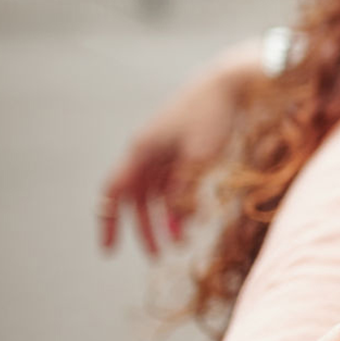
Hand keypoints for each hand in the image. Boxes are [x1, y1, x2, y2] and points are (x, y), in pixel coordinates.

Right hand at [100, 39, 263, 256]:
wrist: (231, 83)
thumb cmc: (213, 116)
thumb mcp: (199, 157)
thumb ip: (186, 190)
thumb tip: (181, 223)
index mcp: (141, 150)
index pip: (114, 193)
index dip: (108, 222)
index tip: (110, 251)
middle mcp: (147, 151)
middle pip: (137, 199)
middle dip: (145, 229)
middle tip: (158, 257)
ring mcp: (165, 149)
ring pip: (157, 193)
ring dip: (166, 219)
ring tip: (179, 244)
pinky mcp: (184, 148)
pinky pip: (174, 182)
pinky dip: (180, 202)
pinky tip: (193, 220)